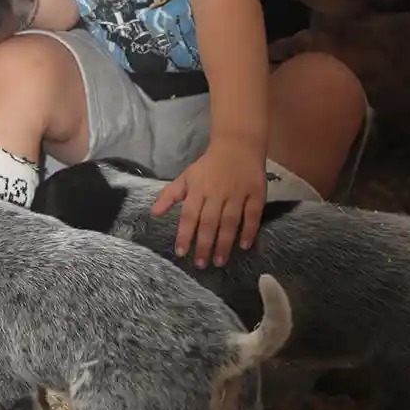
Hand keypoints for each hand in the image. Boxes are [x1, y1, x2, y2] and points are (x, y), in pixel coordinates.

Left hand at [151, 138, 265, 268]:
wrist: (238, 145)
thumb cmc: (209, 165)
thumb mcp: (187, 176)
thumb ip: (170, 195)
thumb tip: (153, 213)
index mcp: (198, 188)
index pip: (189, 214)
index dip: (185, 234)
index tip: (181, 253)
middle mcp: (217, 192)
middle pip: (209, 221)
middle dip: (204, 244)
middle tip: (201, 264)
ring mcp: (237, 193)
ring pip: (230, 221)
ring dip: (224, 242)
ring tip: (219, 261)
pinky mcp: (256, 193)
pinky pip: (253, 215)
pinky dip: (249, 230)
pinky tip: (244, 246)